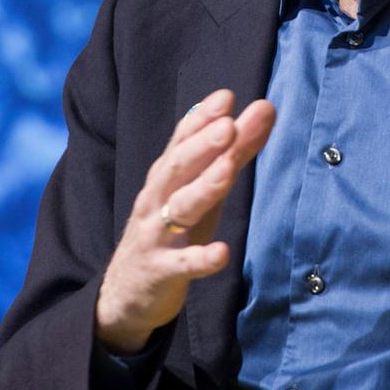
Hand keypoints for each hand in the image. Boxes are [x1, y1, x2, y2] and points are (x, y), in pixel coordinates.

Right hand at [95, 88, 276, 353]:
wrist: (127, 293)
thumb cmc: (172, 231)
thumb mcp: (202, 191)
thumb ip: (233, 153)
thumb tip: (263, 109)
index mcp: (167, 177)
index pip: (182, 141)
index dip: (201, 119)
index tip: (226, 96)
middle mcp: (157, 199)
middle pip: (178, 167)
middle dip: (202, 144)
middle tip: (228, 124)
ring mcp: (157, 235)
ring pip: (180, 208)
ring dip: (204, 187)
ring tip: (228, 169)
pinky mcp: (161, 272)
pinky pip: (182, 265)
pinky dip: (201, 259)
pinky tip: (222, 253)